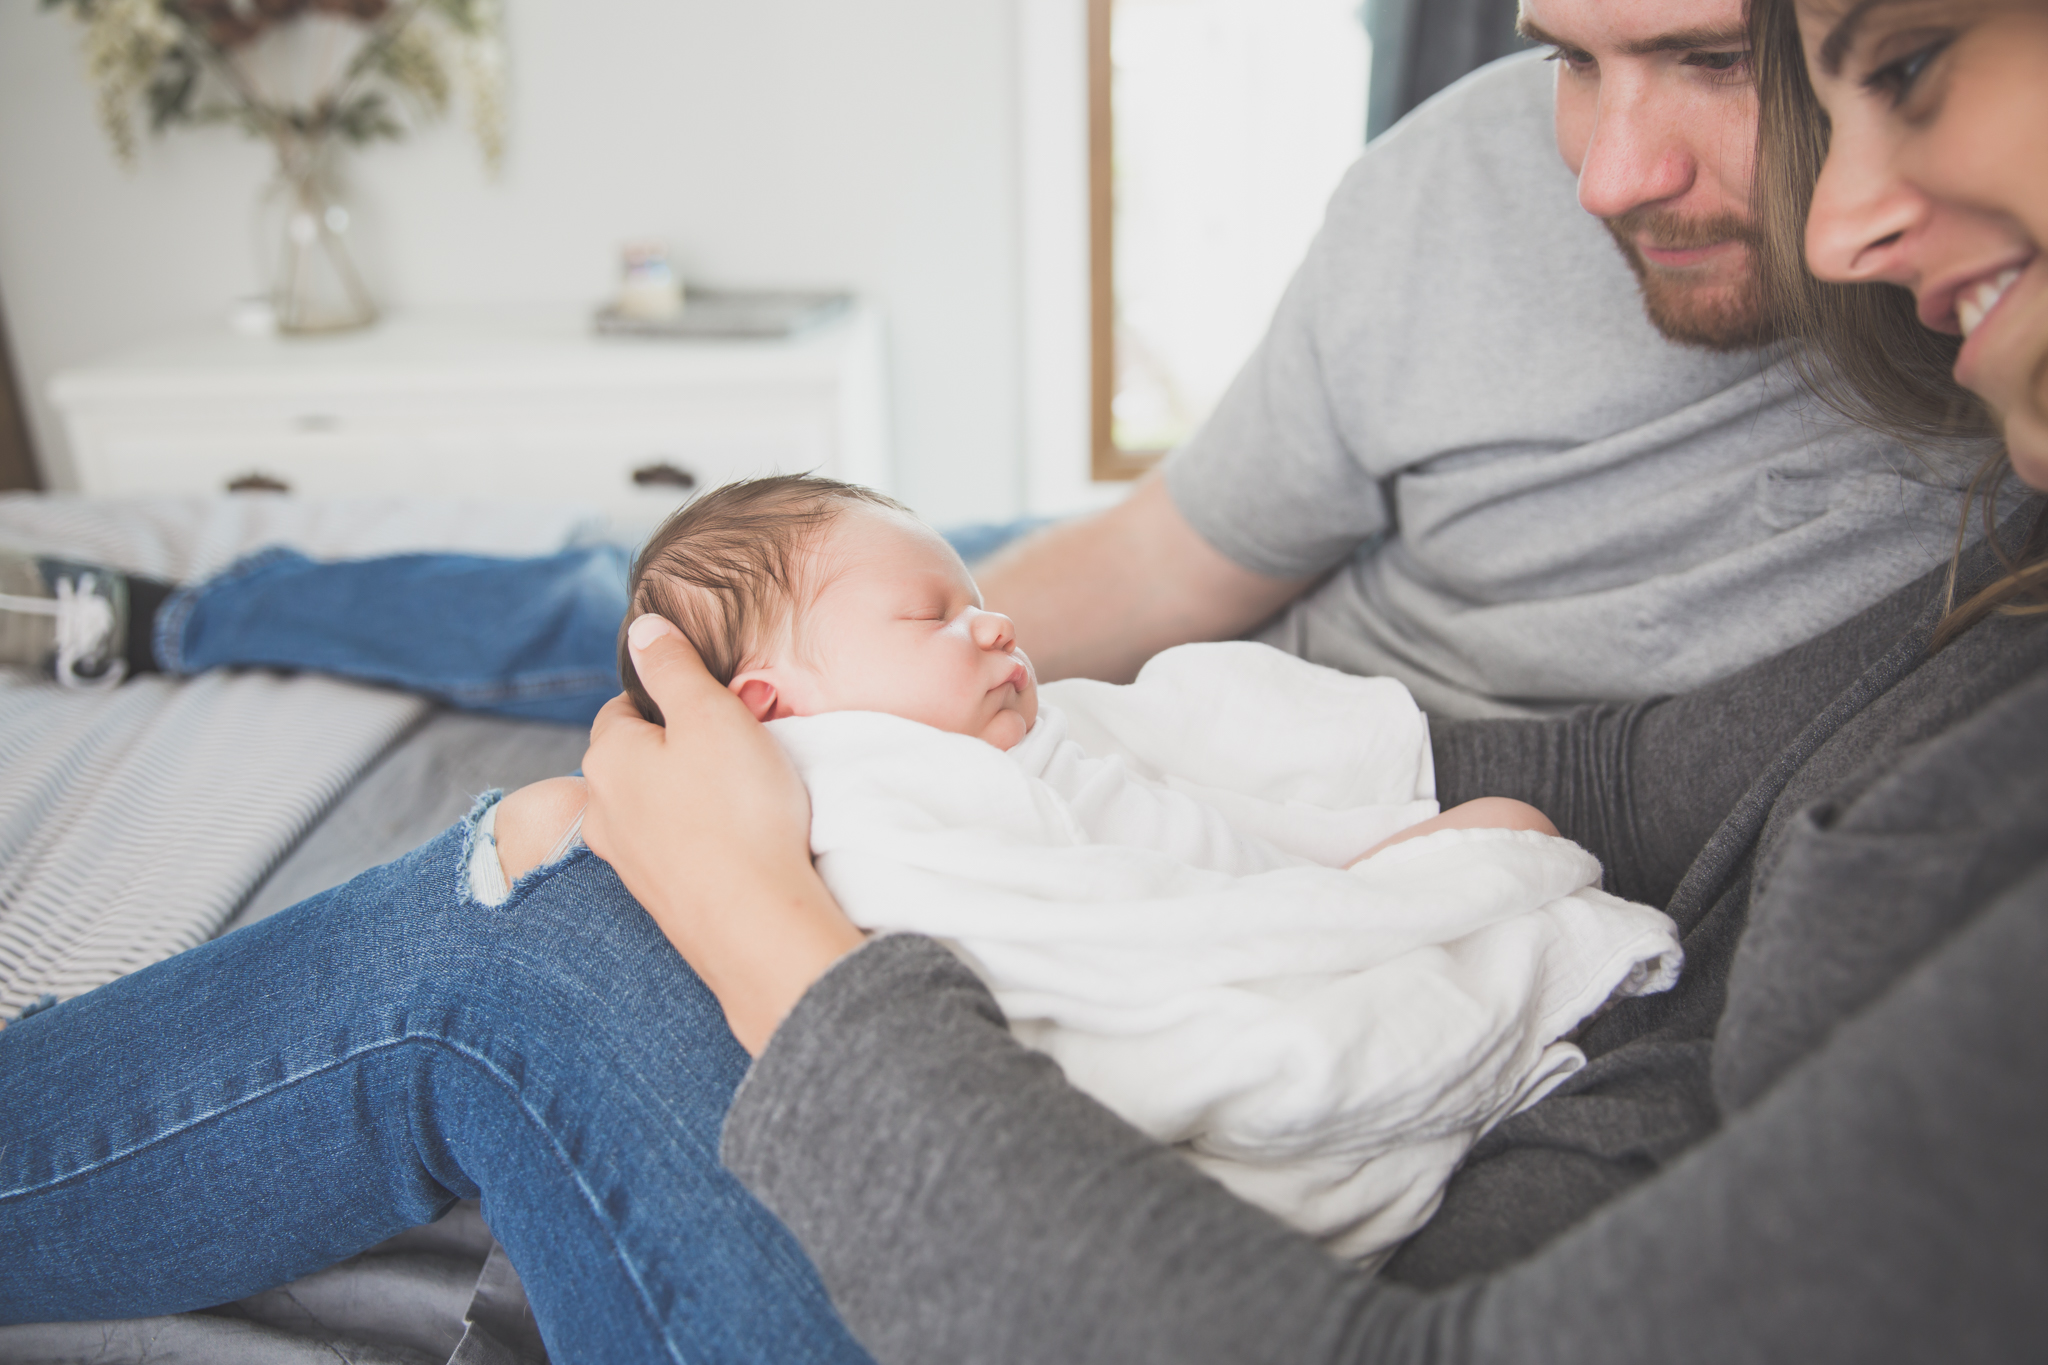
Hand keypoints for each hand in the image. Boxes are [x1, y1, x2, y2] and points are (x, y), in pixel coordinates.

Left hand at [582, 614, 865, 1053]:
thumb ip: (673, 666)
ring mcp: (629, 861)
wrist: (755, 922)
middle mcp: (602, 811)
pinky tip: (743, 840)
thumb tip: (643, 628)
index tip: (717, 705)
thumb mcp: (710, 713)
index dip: (672, 696)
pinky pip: (678, 849)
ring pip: (657, 806)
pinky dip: (704, 838)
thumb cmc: (737, 809)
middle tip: (741, 747)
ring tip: (748, 796)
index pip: (625, 707)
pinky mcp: (661, 899)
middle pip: (640, 759)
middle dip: (683, 747)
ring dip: (692, 795)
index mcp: (607, 757)